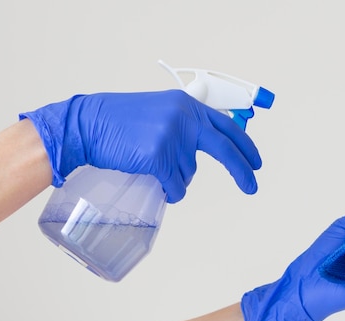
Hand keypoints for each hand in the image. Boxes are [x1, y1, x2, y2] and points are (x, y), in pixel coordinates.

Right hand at [20, 90, 261, 202]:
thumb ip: (185, 125)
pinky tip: (152, 178)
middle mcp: (185, 118)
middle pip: (225, 150)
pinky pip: (176, 187)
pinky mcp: (159, 157)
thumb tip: (203, 151)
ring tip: (149, 163)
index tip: (256, 161)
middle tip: (252, 187)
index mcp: (187, 105)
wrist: (88, 125)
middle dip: (242, 171)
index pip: (226, 126)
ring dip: (174, 178)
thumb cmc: (119, 122)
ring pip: (188, 174)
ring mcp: (173, 137)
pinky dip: (169, 191)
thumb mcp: (161, 112)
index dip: (244, 146)